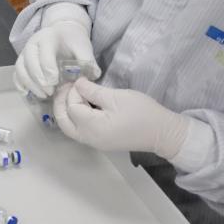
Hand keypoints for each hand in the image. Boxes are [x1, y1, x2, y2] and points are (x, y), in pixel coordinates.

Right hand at [13, 4, 99, 98]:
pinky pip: (16, 74)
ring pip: (20, 68)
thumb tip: (93, 74)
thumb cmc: (73, 41)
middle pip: (29, 62)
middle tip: (50, 92)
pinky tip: (29, 94)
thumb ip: (88, 59)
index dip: (48, 69)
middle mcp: (33, 43)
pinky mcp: (22, 61)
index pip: (44, 53)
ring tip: (43, 95)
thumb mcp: (83, 46)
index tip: (55, 82)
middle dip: (38, 79)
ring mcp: (25, 52)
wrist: (63, 32)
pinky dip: (21, 84)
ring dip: (30, 84)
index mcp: (48, 37)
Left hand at [54, 79, 189, 158]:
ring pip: (70, 128)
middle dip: (61, 103)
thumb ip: (93, 91)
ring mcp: (95, 142)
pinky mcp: (101, 142)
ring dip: (67, 110)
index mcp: (92, 128)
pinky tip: (84, 104)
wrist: (163, 133)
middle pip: (63, 122)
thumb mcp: (116, 97)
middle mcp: (89, 138)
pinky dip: (77, 117)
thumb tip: (77, 84)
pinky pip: (81, 130)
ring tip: (74, 93)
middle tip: (66, 87)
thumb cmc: (142, 113)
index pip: (71, 108)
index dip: (73, 92)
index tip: (82, 80)